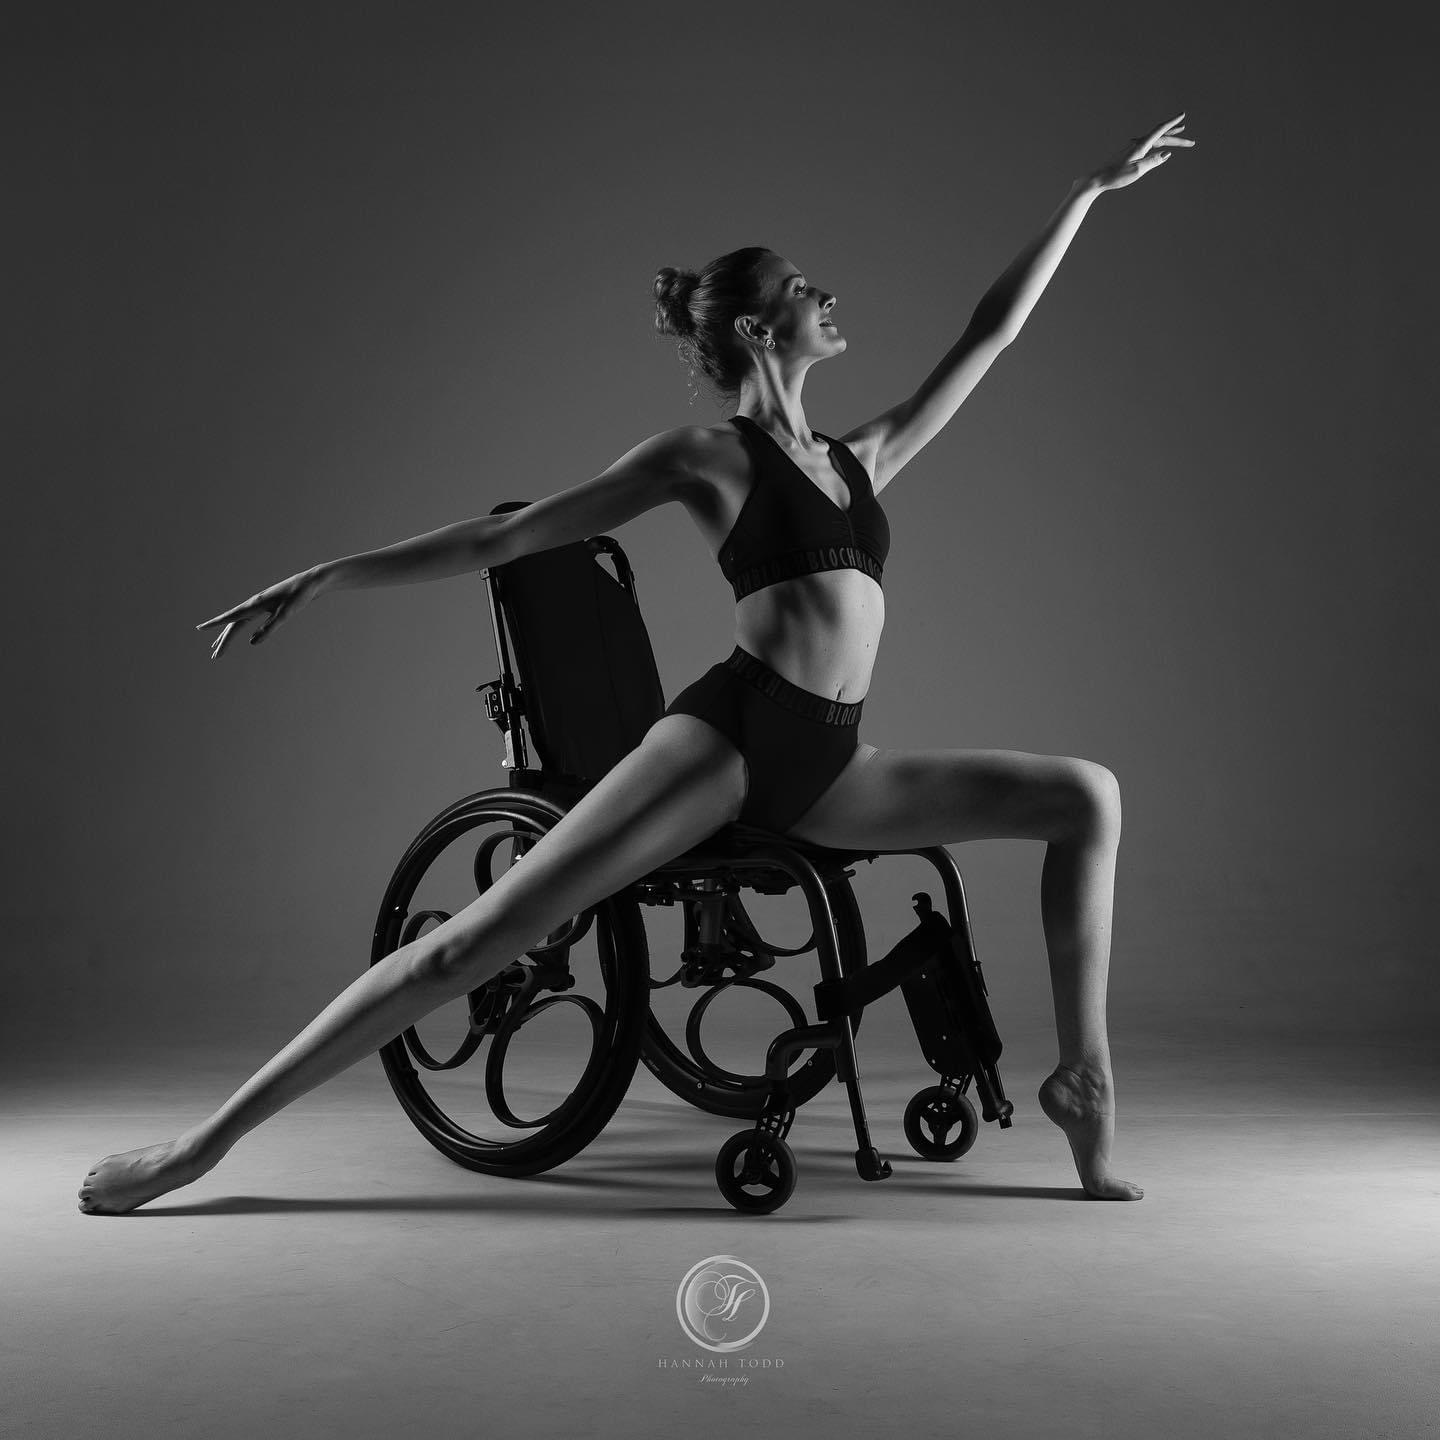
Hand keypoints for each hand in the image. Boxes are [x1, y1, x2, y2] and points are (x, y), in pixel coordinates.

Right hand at [197, 566, 325, 659]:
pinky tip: (238, 632)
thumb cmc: (299, 597)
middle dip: (223, 641)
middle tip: (215, 657)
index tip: (199, 628)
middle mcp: (253, 604)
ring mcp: (259, 605)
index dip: (214, 624)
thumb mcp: (286, 615)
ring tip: (217, 648)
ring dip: (228, 635)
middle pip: (233, 625)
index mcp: (255, 605)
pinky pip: (247, 620)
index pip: (231, 618)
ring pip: (238, 622)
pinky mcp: (266, 607)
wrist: (310, 583)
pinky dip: (239, 628)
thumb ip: (270, 629)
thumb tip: (252, 643)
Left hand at [1086, 112, 1193, 192]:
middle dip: (1176, 138)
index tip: (1183, 115)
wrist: (1098, 179)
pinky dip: (1158, 143)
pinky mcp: (1129, 152)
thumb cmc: (1116, 176)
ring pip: (1155, 140)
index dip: (1173, 122)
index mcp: (1140, 145)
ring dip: (1168, 137)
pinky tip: (1160, 145)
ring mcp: (1133, 146)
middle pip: (1161, 136)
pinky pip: (1148, 144)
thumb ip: (1153, 161)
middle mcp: (1137, 143)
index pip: (1160, 130)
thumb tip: (1167, 154)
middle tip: (1191, 142)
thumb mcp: (1138, 171)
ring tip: (1180, 133)